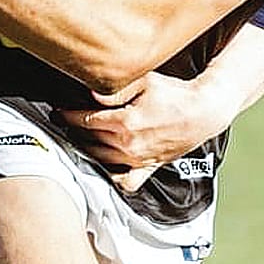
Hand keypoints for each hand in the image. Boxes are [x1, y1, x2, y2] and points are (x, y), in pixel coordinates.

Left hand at [58, 72, 231, 193]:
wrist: (203, 112)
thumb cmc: (176, 94)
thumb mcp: (144, 82)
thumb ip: (115, 91)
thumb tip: (90, 95)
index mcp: (125, 122)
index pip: (86, 120)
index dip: (69, 116)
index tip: (59, 112)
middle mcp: (129, 144)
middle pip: (90, 140)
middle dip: (74, 130)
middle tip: (64, 123)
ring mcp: (138, 159)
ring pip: (101, 159)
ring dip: (86, 149)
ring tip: (78, 139)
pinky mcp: (149, 167)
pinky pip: (125, 181)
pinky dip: (111, 177)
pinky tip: (103, 167)